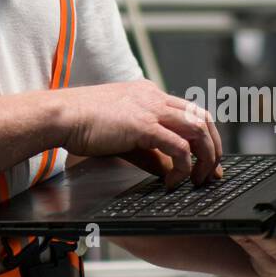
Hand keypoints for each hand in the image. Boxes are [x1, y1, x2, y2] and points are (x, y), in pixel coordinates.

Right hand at [60, 80, 223, 186]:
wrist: (62, 114)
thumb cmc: (83, 123)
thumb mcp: (123, 134)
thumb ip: (148, 149)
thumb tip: (168, 169)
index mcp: (149, 94)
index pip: (191, 111)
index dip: (205, 137)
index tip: (208, 162)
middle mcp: (154, 97)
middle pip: (203, 118)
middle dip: (213, 148)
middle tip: (211, 174)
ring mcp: (150, 109)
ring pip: (198, 130)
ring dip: (204, 158)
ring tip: (197, 180)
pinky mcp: (143, 125)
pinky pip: (179, 148)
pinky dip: (183, 168)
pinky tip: (172, 182)